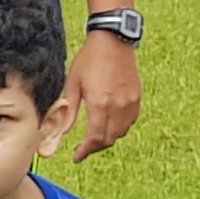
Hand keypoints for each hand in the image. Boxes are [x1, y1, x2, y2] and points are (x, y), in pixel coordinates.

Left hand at [69, 28, 141, 161]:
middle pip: (109, 139)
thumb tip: (61, 133)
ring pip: (121, 132)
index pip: (95, 138)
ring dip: (108, 138)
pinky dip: (120, 128)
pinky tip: (110, 124)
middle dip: (95, 147)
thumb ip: (69, 111)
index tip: (77, 157)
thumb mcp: (73, 84)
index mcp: (100, 104)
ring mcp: (130, 102)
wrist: (113, 41)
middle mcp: (118, 106)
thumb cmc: (89, 60)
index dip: (85, 151)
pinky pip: (130, 121)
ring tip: (95, 137)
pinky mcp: (137, 97)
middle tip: (84, 148)